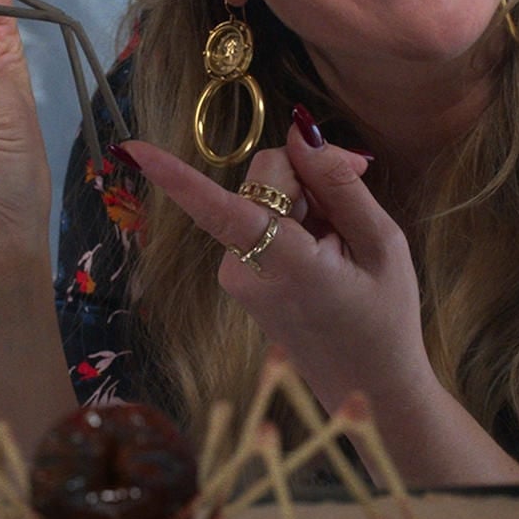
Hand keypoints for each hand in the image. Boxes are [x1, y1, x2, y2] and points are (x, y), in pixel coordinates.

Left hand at [118, 106, 436, 414]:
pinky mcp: (238, 280)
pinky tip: (325, 246)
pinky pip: (259, 224)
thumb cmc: (386, 319)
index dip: (176, 176)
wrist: (371, 389)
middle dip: (304, 169)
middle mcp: (245, 272)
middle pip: (259, 182)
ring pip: (259, 200)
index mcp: (285, 266)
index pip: (220, 209)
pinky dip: (292, 220)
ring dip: (301, 197)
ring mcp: (236, 278)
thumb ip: (339, 184)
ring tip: (343, 235)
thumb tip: (301, 129)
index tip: (132, 148)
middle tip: (359, 175)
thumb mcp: (382, 245)